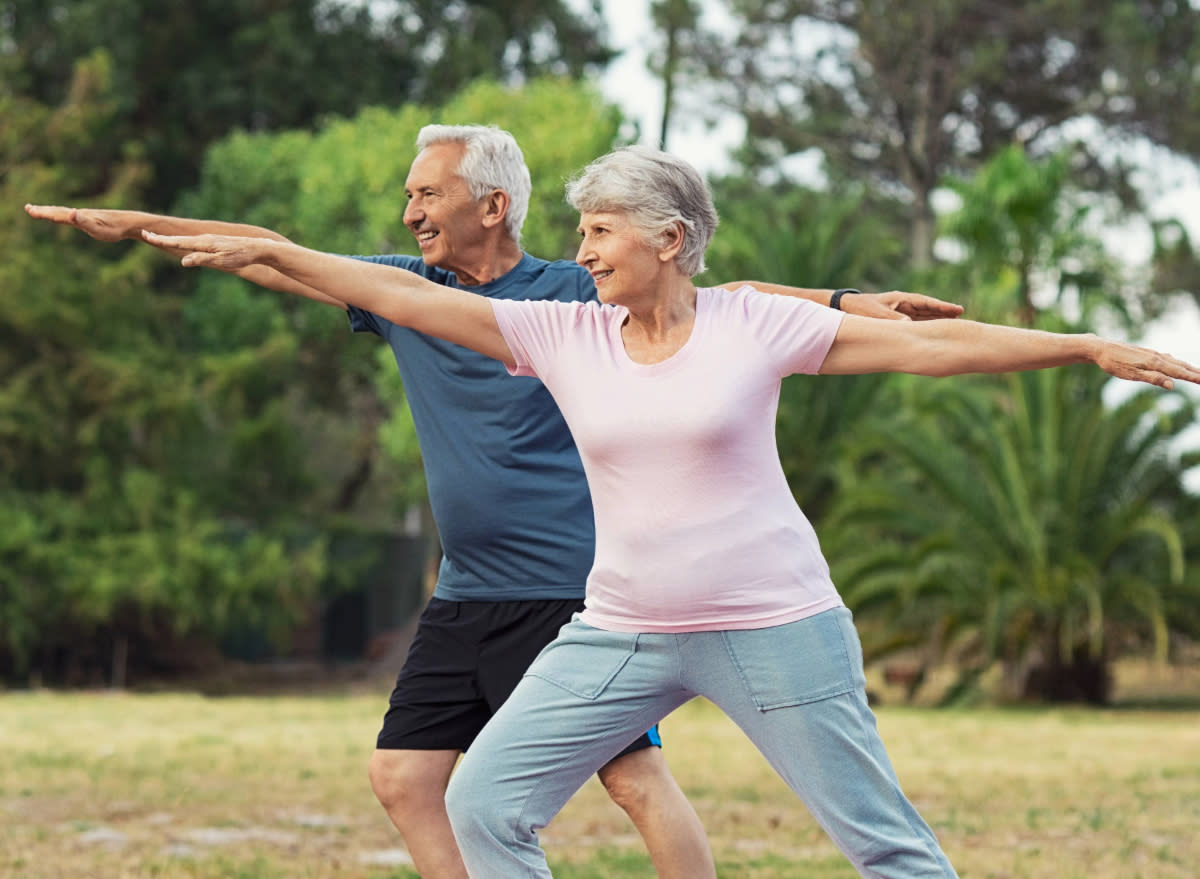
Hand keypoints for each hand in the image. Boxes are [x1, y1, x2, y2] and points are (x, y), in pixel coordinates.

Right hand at [24, 204, 135, 241]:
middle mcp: (79, 214)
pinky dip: (63, 214)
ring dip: (50, 211)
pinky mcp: (91, 219)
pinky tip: (66, 216)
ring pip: (64, 212)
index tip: (29, 209)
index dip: (43, 213)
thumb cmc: (113, 228)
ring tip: (40, 210)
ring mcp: (84, 215)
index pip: (56, 214)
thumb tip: (70, 213)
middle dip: (42, 211)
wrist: (128, 223)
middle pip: (57, 211)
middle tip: (28, 208)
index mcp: (77, 216)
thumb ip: (83, 221)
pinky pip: (72, 216)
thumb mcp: (97, 228)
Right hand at [141, 231, 273, 271]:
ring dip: (171, 240)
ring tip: (158, 239)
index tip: (146, 234)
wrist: (258, 248)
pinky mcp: (216, 243)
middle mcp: (204, 239)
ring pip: (187, 240)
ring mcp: (210, 240)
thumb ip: (202, 260)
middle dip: (162, 238)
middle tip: (145, 234)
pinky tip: (183, 244)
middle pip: (179, 239)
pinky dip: (184, 242)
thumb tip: (183, 262)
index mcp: (203, 243)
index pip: (177, 242)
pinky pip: (195, 243)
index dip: (161, 240)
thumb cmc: (241, 256)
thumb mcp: (221, 261)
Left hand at [842, 290, 964, 320]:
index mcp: (901, 299)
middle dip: (943, 312)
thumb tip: (909, 326)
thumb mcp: (876, 314)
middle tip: (961, 315)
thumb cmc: (859, 308)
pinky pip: (913, 324)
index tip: (957, 310)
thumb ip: (892, 319)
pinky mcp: (895, 321)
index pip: (926, 303)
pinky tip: (933, 333)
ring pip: (922, 317)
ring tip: (953, 324)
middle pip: (928, 309)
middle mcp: (903, 305)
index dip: (941, 307)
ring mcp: (900, 313)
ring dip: (936, 320)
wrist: (844, 308)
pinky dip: (923, 328)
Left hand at [1092, 338, 1199, 389]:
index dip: (1193, 377)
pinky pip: (1167, 358)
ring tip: (1197, 372)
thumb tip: (1172, 385)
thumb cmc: (1114, 363)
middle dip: (1195, 372)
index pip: (1179, 372)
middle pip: (1180, 366)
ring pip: (1174, 361)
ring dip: (1187, 367)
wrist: (1100, 348)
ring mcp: (1152, 353)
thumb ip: (1153, 379)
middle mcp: (1156, 356)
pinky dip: (1176, 362)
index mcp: (1154, 363)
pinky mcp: (1146, 353)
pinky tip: (1176, 364)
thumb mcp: (1132, 374)